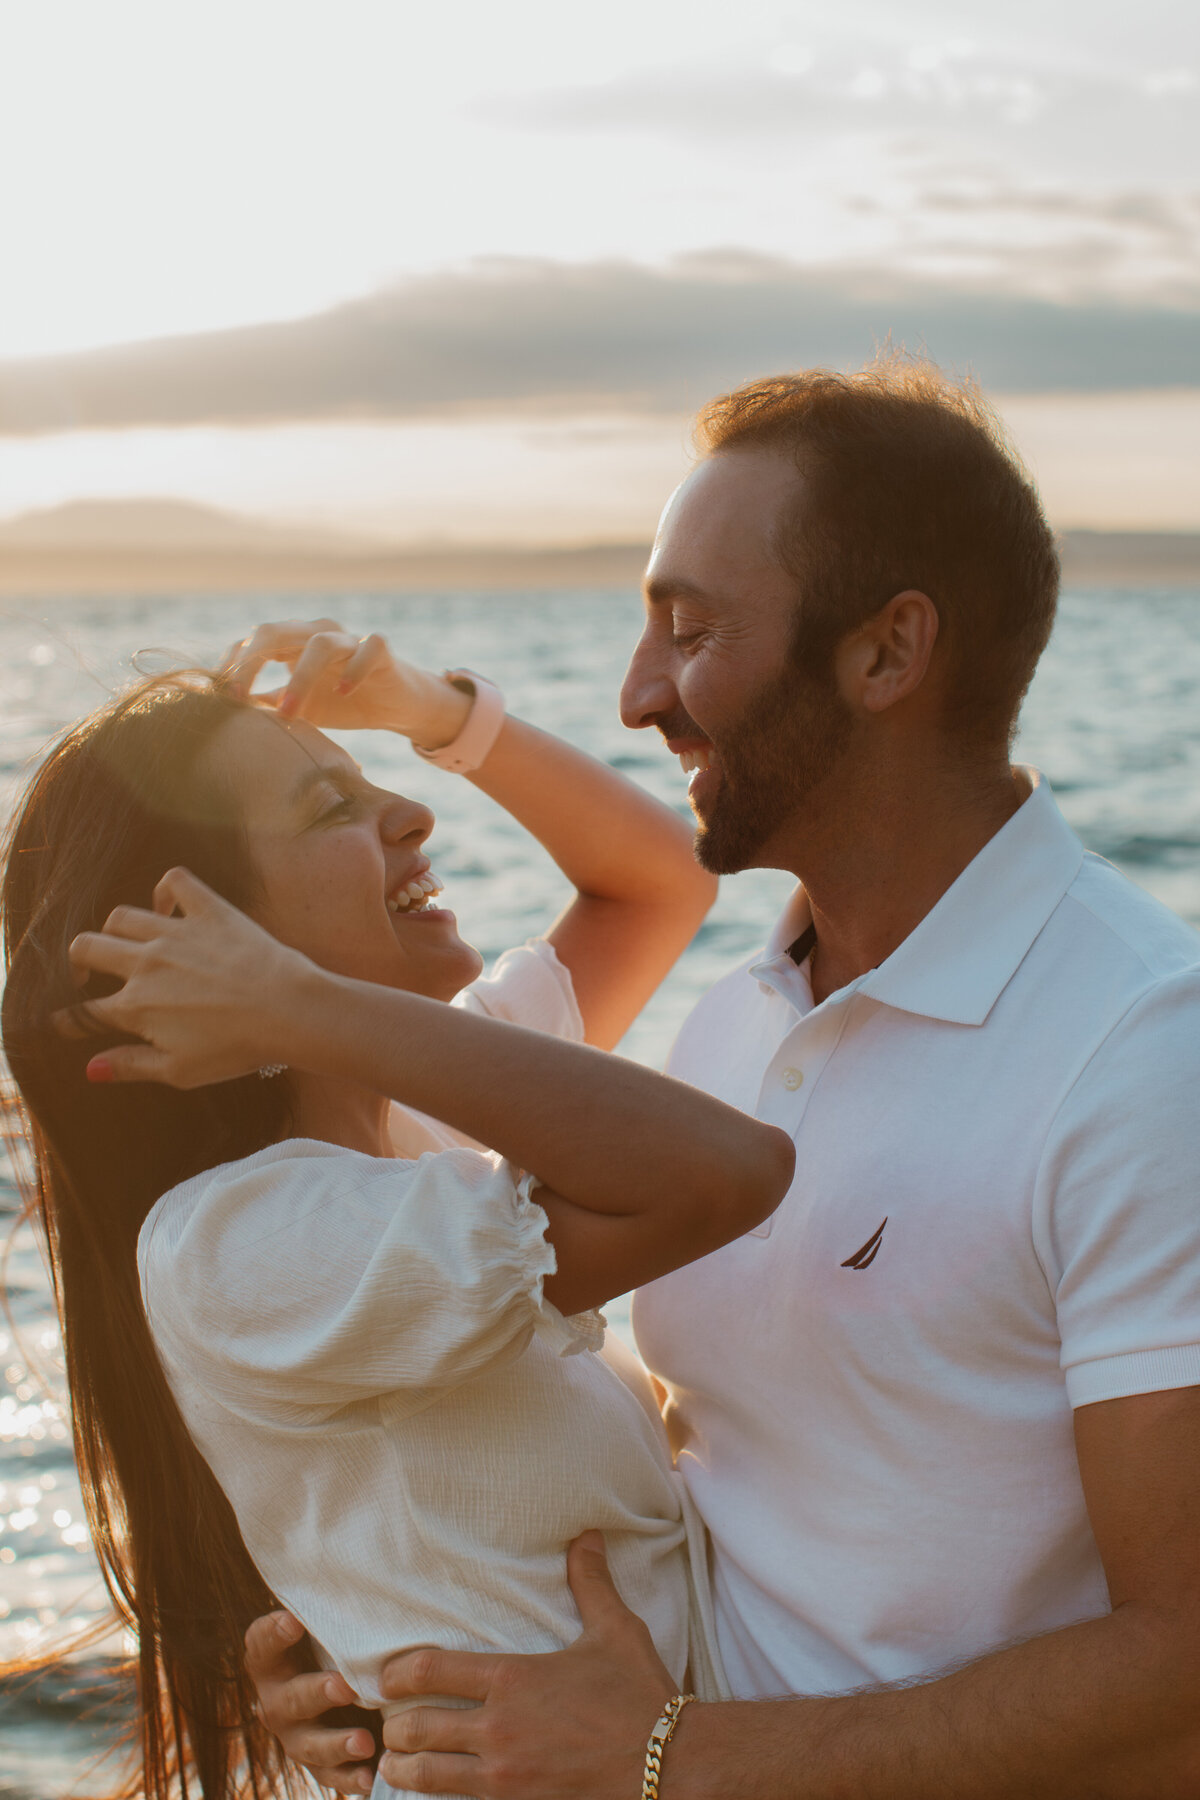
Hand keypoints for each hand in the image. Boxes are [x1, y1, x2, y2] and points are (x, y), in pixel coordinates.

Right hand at [57, 866, 314, 1085]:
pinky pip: (174, 882)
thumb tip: (90, 1069)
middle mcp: (146, 964)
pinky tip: (167, 905)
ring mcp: (176, 933)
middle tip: (87, 974)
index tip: (65, 1022)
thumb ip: (131, 1067)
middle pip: (87, 949)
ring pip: (120, 916)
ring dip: (114, 929)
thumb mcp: (179, 1071)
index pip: (86, 1012)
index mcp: (136, 1007)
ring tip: (124, 941)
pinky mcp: (208, 911)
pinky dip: (165, 888)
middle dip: (78, 963)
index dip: (70, 1020)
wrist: (287, 1010)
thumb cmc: (237, 1047)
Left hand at [220, 617, 470, 744]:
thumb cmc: (342, 702)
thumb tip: (225, 713)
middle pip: (276, 632)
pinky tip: (343, 692)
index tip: (220, 698)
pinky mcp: (381, 650)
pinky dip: (354, 668)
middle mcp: (316, 633)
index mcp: (292, 644)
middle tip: (238, 697)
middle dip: (252, 663)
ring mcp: (349, 639)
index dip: (234, 665)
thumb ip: (267, 704)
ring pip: (319, 643)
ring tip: (289, 712)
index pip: (253, 641)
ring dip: (300, 677)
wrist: (395, 705)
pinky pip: (368, 648)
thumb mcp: (298, 706)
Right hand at [244, 1609, 379, 1795]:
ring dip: (336, 1743)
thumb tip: (370, 1570)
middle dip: (316, 1693)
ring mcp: (295, 1736)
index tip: (294, 1621)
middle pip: (289, 1699)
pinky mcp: (317, 1765)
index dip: (273, 1634)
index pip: (261, 1645)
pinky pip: (329, 1777)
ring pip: (308, 1744)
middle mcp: (276, 1701)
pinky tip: (369, 1777)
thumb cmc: (338, 1642)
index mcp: (273, 1662)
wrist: (343, 1690)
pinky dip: (349, 1778)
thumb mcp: (331, 1627)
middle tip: (343, 1686)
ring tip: (364, 1741)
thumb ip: (335, 1611)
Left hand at [378, 1533, 675, 1797]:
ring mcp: (505, 1775)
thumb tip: (587, 1535)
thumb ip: (590, 1582)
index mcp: (513, 1679)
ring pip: (427, 1776)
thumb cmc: (640, 1695)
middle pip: (417, 1728)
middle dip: (396, 1729)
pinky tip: (437, 1794)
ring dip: (405, 1769)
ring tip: (396, 1765)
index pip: (431, 1671)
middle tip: (391, 1727)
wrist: (668, 1764)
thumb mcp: (615, 1631)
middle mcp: (498, 1727)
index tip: (389, 1678)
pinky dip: (440, 1798)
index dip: (399, 1674)